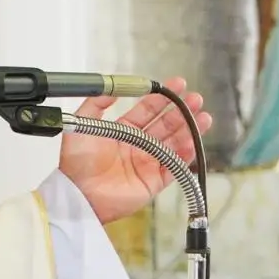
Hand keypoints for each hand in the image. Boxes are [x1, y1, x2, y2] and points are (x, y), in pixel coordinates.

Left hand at [57, 78, 211, 223]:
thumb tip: (112, 86)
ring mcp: (146, 164)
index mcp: (122, 131)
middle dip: (181, 111)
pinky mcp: (152, 182)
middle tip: (195, 98)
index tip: (177, 84)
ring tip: (203, 117)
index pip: (147, 110)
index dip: (162, 97)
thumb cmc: (75, 163)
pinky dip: (185, 155)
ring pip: (174, 144)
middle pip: (165, 125)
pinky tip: (193, 142)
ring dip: (189, 130)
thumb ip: (97, 102)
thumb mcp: (82, 123)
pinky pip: (173, 167)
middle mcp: (137, 146)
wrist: (77, 193)